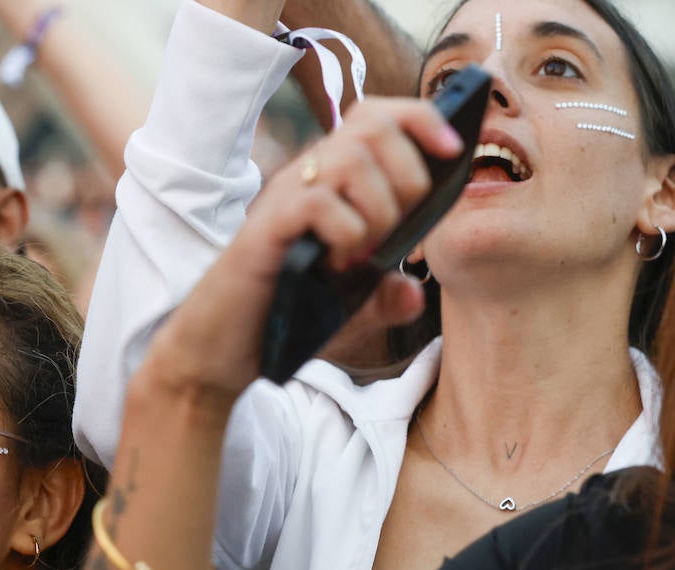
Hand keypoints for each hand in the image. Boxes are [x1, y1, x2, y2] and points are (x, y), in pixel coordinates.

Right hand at [144, 96, 461, 400]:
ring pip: (350, 159)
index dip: (421, 120)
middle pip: (371, 124)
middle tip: (396, 231)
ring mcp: (284, 200)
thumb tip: (414, 293)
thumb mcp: (347, 311)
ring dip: (379, 208)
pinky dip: (345, 233)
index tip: (452, 152)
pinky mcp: (266, 230)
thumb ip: (382, 299)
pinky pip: (318, 202)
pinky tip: (337, 265)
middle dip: (408, 175)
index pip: (377, 116)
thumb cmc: (279, 318)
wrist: (222, 349)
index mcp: (328, 183)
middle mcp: (305, 179)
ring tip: (366, 253)